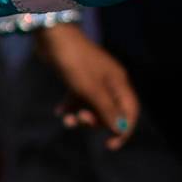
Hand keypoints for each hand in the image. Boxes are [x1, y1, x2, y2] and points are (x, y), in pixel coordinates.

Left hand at [37, 23, 138, 149]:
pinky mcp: (77, 77)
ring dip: (81, 117)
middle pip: (109, 111)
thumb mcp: (91, 89)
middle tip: (81, 119)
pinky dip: (70, 107)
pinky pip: (78, 99)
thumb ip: (107, 110)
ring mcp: (92, 79)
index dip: (123, 130)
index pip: (130, 111)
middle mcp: (108, 81)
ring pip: (92, 107)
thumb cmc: (74, 62)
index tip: (110, 144)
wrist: (52, 36)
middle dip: (95, 121)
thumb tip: (121, 129)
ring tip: (67, 120)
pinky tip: (59, 112)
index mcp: (118, 81)